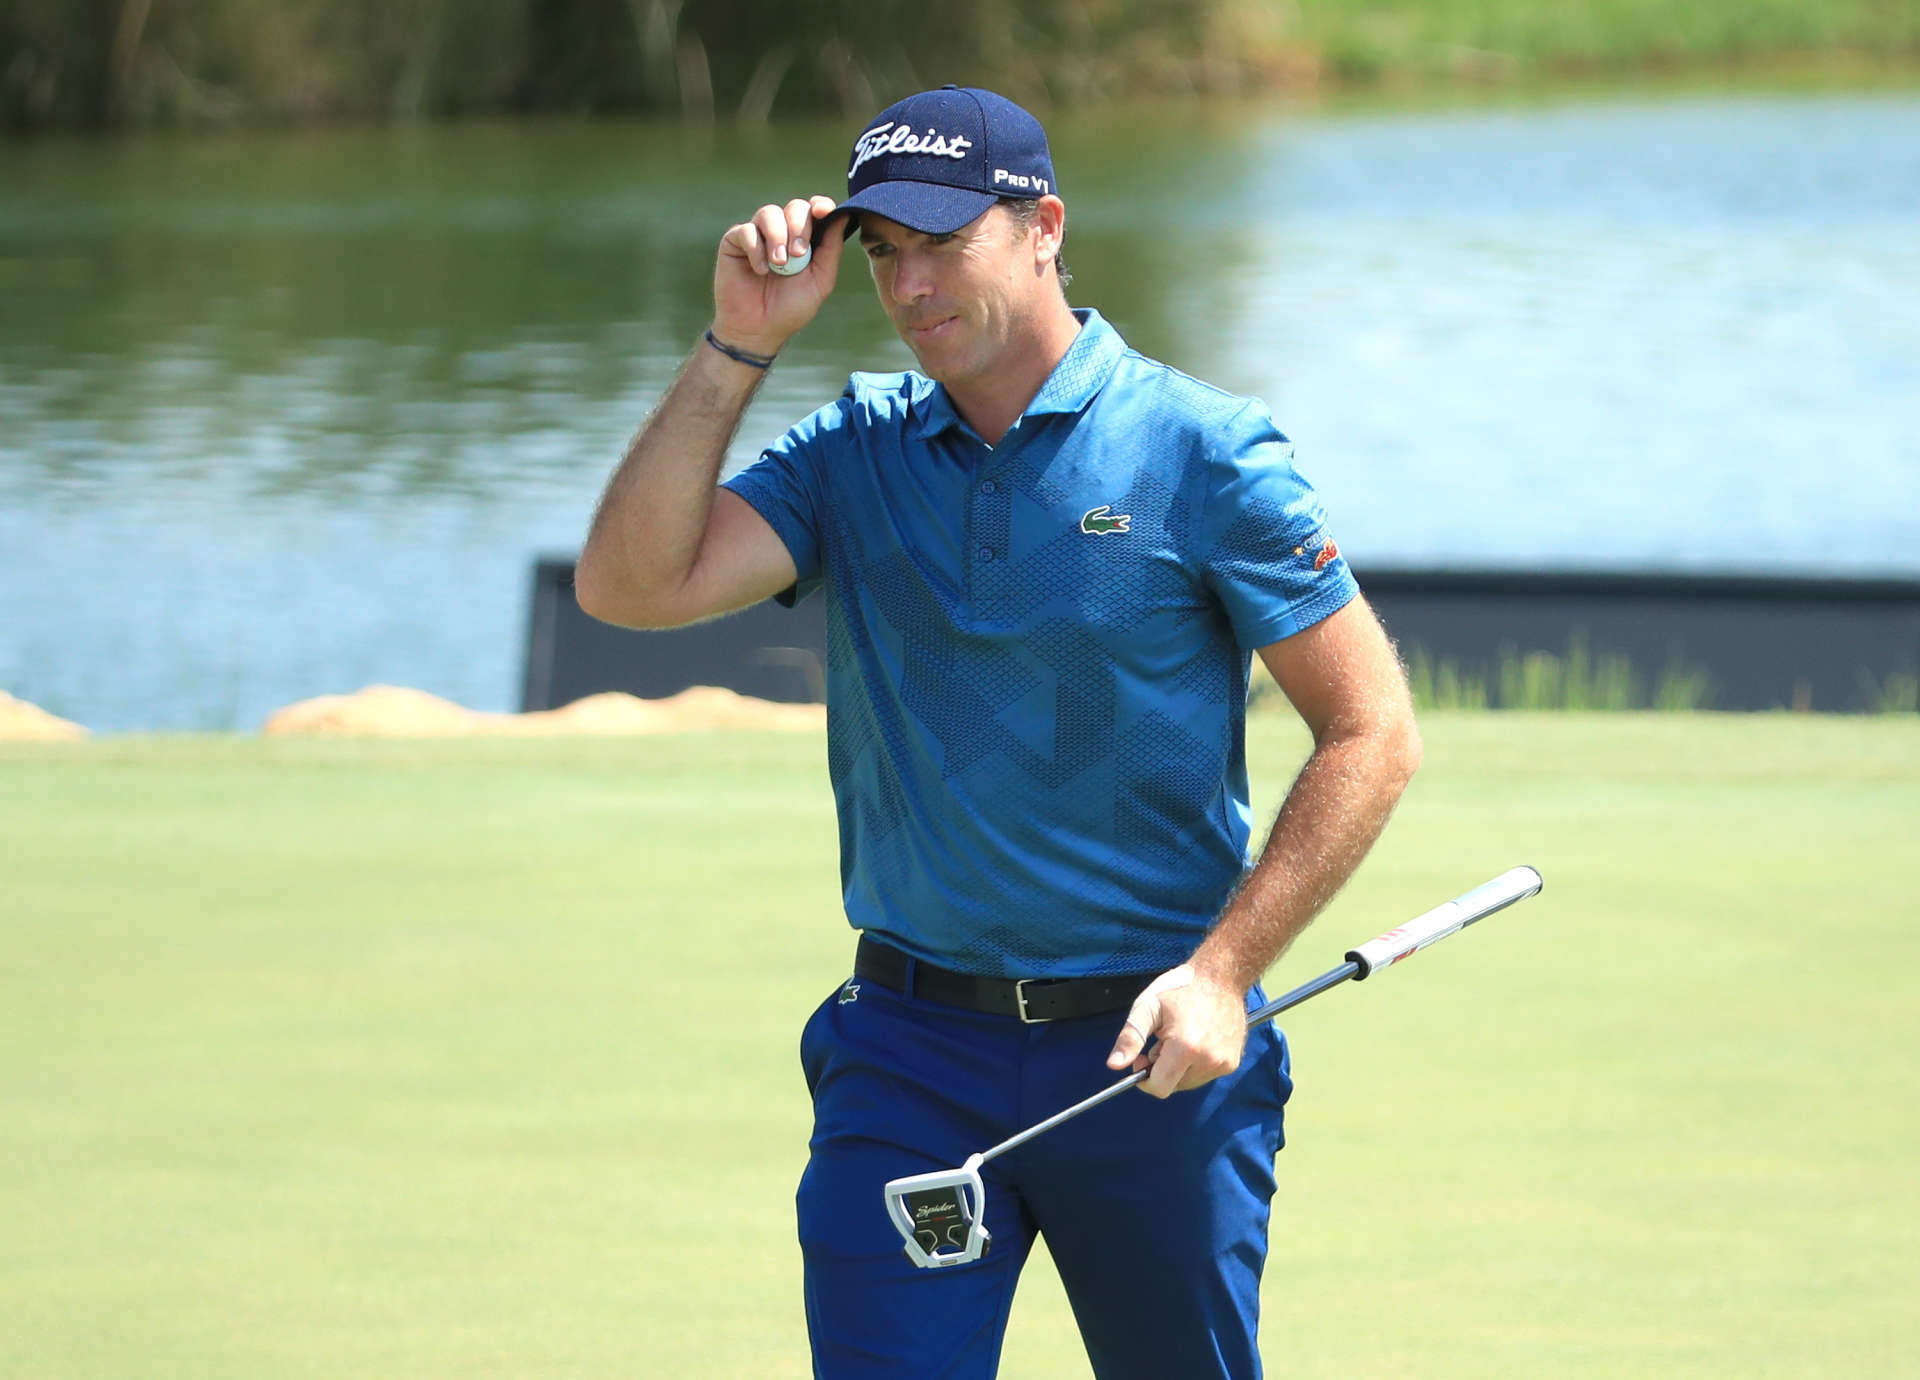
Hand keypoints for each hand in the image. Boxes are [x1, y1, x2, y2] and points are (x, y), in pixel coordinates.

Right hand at [712, 195, 850, 357]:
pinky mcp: (734, 242)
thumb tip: (843, 215)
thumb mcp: (820, 280)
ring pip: (769, 212)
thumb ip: (831, 248)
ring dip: (777, 236)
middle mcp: (782, 233)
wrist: (758, 330)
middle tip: (797, 254)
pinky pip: (746, 230)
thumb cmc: (790, 309)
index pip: (814, 210)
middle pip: (794, 207)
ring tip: (778, 264)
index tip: (822, 211)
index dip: (820, 205)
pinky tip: (760, 270)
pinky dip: (755, 248)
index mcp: (805, 240)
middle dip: (799, 227)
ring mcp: (758, 235)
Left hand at [1105, 964, 1247, 1098]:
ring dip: (1179, 1068)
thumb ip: (1130, 1037)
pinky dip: (1195, 1065)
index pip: (1160, 1087)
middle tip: (1163, 1040)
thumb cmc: (1181, 989)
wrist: (1221, 978)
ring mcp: (1224, 1063)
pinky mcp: (1233, 1062)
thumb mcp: (1148, 1006)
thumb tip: (1114, 1065)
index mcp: (1186, 1047)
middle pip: (1174, 1086)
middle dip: (1162, 1069)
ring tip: (1180, 1038)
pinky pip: (1205, 1076)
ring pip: (1188, 1083)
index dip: (1145, 1078)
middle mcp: (1209, 1060)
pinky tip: (1196, 1040)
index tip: (1143, 1058)